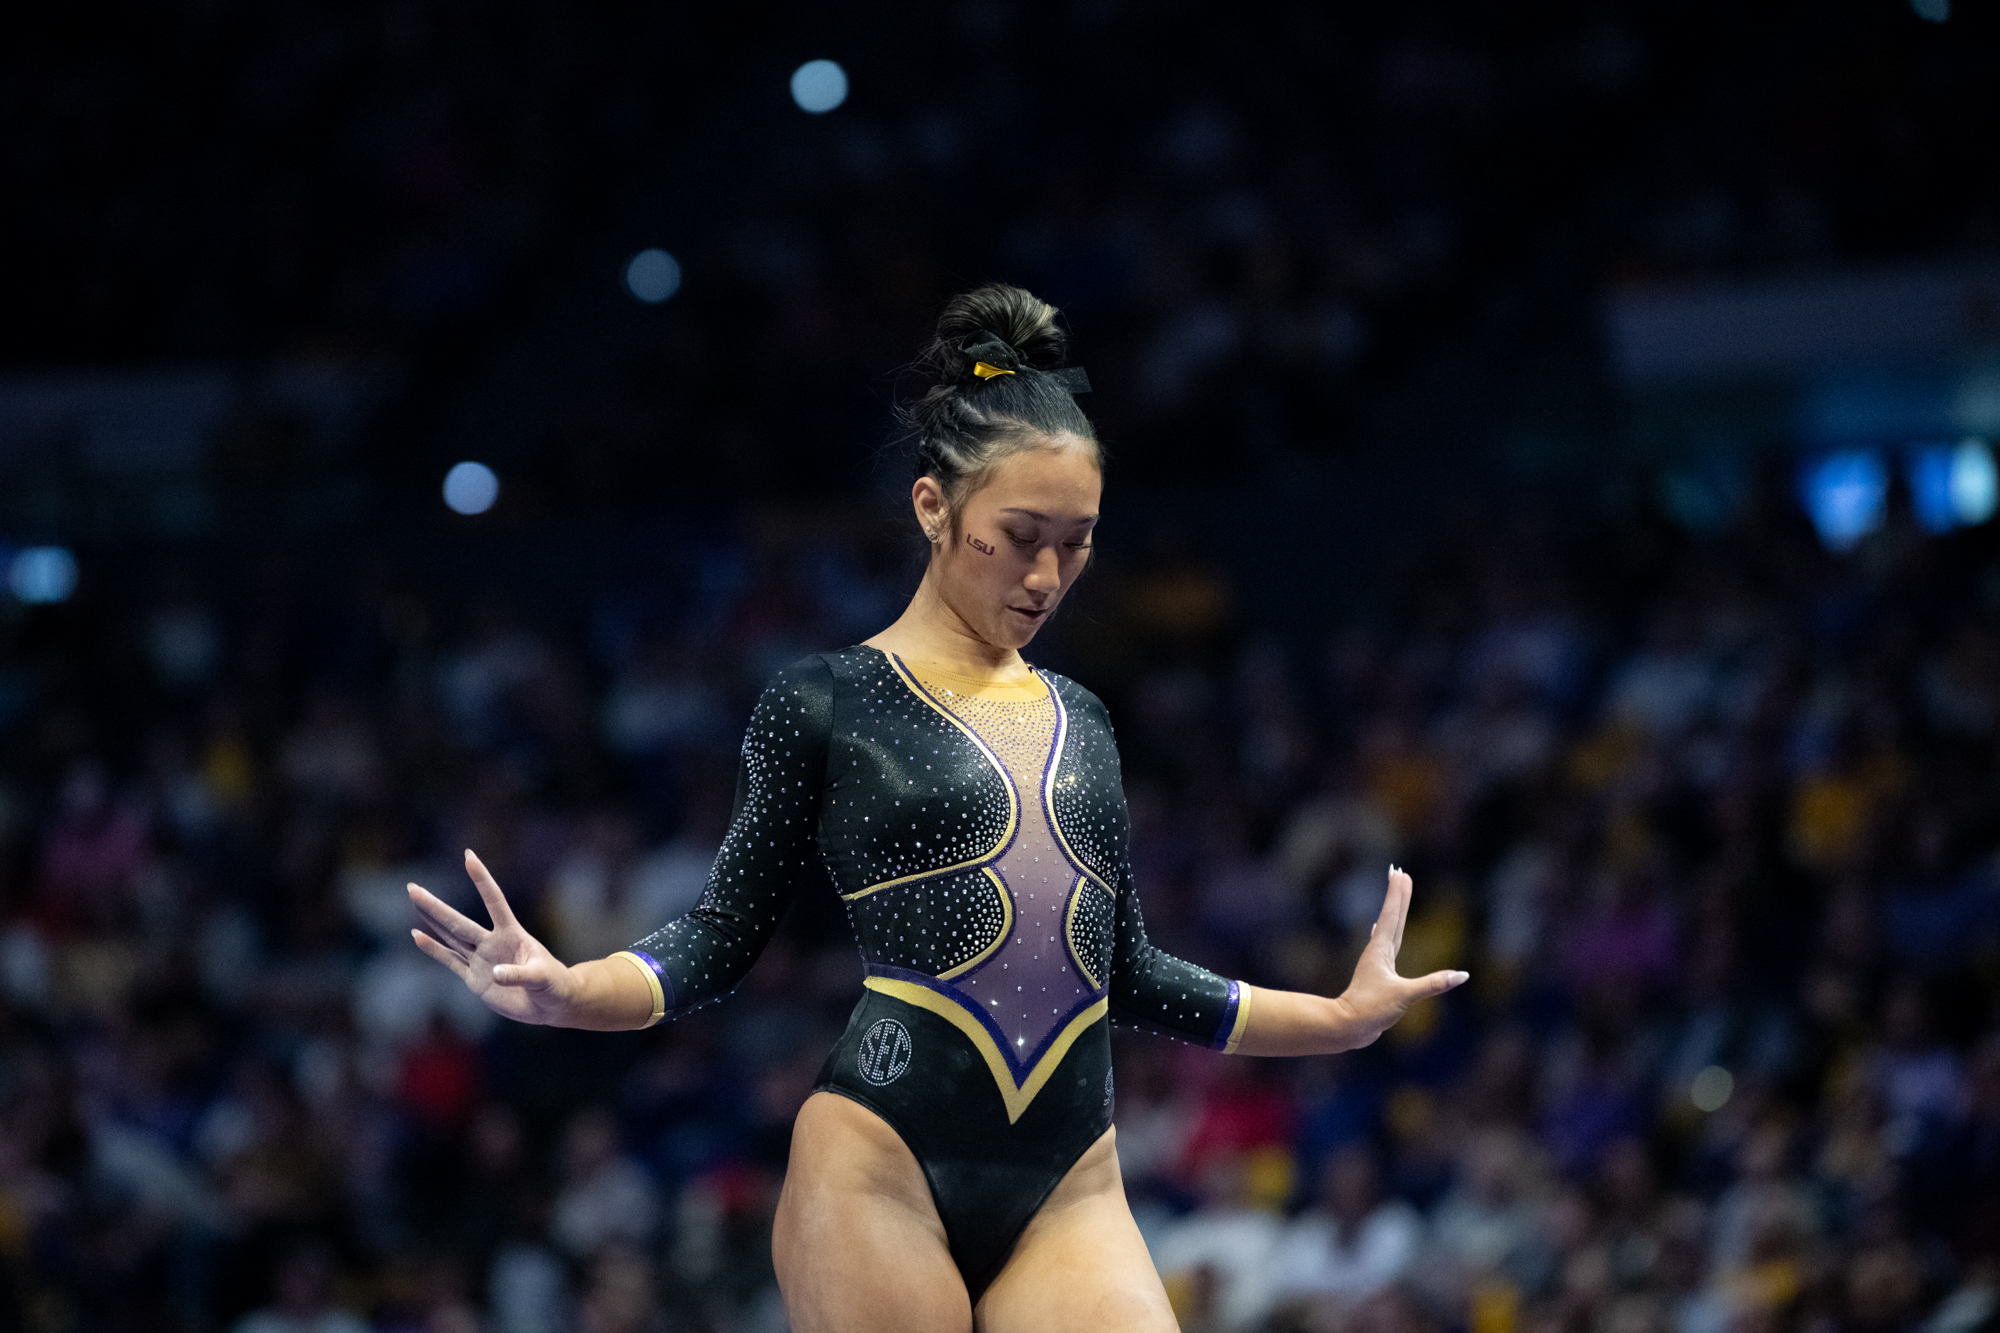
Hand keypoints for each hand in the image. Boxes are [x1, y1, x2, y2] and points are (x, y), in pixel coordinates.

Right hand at [409, 850, 576, 1025]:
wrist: (550, 1004)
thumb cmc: (553, 984)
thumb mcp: (542, 977)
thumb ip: (519, 975)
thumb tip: (494, 974)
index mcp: (512, 934)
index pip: (494, 901)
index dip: (482, 880)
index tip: (469, 856)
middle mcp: (492, 943)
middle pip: (458, 922)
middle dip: (435, 906)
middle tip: (412, 887)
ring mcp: (481, 960)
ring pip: (450, 936)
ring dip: (431, 920)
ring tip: (414, 900)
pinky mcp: (474, 979)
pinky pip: (450, 961)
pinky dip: (433, 950)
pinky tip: (417, 936)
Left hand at [1330, 866, 1468, 1047]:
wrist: (1348, 1026)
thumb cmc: (1371, 1009)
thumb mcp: (1405, 996)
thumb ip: (1433, 984)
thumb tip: (1461, 975)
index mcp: (1381, 951)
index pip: (1392, 915)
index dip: (1398, 894)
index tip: (1400, 873)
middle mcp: (1378, 951)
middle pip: (1391, 916)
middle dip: (1397, 895)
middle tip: (1399, 872)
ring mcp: (1377, 962)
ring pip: (1388, 929)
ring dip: (1394, 911)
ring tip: (1396, 895)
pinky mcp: (1378, 975)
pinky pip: (1385, 946)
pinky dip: (1386, 933)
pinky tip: (1380, 931)